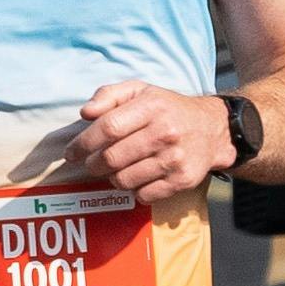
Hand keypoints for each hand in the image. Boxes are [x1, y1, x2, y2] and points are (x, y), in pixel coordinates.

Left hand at [78, 83, 237, 206]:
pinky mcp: (182, 180)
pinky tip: (137, 178)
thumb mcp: (141, 90)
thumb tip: (85, 113)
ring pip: (124, 180)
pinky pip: (143, 195)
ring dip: (112, 178)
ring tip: (115, 169)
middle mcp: (165, 133)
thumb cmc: (168, 109)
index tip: (71, 152)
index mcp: (152, 107)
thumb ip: (109, 95)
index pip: (108, 128)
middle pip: (112, 158)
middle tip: (91, 163)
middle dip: (93, 164)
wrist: (213, 129)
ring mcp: (174, 159)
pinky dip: (133, 190)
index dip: (83, 143)